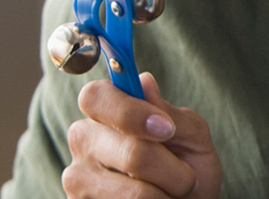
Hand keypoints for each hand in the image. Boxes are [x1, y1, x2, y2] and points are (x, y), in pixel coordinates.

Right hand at [63, 73, 221, 198]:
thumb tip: (144, 81)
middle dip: (172, 169)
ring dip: (168, 194)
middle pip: (131, 152)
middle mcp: (84, 141)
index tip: (166, 129)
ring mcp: (77, 179)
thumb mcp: (191, 136)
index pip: (95, 97)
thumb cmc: (187, 167)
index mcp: (105, 112)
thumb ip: (169, 112)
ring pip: (136, 191)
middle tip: (187, 178)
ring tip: (170, 193)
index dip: (131, 112)